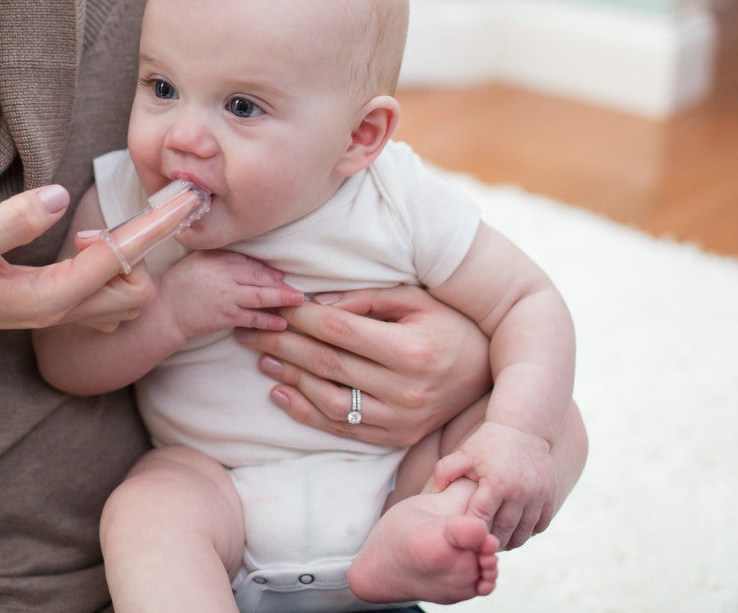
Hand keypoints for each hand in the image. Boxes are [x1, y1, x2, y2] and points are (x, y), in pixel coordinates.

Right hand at [0, 185, 144, 347]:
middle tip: (101, 219)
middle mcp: (62, 312)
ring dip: (126, 262)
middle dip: (141, 250)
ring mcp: (58, 314)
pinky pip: (105, 297)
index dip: (156, 225)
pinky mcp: (51, 307)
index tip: (187, 199)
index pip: (120, 258)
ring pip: (125, 297)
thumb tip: (59, 197)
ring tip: (88, 233)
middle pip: (137, 290)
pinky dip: (114, 270)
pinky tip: (87, 246)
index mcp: (50, 298)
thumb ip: (12, 220)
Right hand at [154, 251, 302, 341]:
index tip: (281, 274)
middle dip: (280, 284)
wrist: (165, 309)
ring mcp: (226, 298)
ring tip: (298, 302)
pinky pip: (251, 319)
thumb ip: (223, 257)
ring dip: (281, 299)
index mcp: (219, 261)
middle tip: (298, 289)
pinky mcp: (225, 318)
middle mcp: (225, 277)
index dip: (268, 270)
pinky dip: (267, 321)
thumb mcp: (199, 260)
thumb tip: (249, 261)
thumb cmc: (180, 282)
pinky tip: (280, 323)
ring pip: (260, 297)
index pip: (249, 263)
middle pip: (259, 279)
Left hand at [233, 285, 491, 446]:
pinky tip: (281, 393)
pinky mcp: (397, 438)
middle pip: (328, 365)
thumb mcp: (416, 300)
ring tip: (261, 359)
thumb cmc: (449, 325)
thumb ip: (367, 300)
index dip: (300, 317)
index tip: (272, 305)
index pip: (340, 332)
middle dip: (281, 344)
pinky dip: (307, 413)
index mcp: (412, 350)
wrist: (490, 372)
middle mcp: (407, 390)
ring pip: (330, 401)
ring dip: (289, 379)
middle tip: (248, 330)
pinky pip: (343, 429)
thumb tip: (317, 305)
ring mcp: (402, 420)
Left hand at [432, 420, 556, 549]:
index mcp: (497, 483)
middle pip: (503, 531)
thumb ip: (445, 471)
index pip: (481, 518)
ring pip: (523, 533)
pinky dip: (528, 533)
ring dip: (509, 541)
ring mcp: (538, 496)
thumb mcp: (464, 453)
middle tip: (477, 545)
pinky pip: (541, 525)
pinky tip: (515, 532)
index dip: (471, 528)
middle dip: (489, 541)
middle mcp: (520, 493)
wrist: (524, 428)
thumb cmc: (489, 441)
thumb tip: (432, 492)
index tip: (463, 533)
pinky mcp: (550, 496)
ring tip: (495, 542)